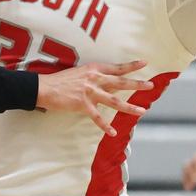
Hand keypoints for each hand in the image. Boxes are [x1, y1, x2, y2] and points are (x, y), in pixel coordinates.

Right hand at [35, 60, 152, 134]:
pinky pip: (97, 117)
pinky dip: (106, 126)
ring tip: (142, 111)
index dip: (131, 66)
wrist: (44, 87)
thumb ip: (93, 77)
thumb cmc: (59, 80)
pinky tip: (113, 133)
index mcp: (93, 69)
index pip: (116, 68)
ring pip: (115, 101)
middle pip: (120, 82)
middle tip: (151, 85)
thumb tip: (105, 83)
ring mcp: (89, 92)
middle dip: (137, 84)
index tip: (144, 63)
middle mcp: (94, 79)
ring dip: (129, 107)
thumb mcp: (78, 73)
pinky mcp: (83, 104)